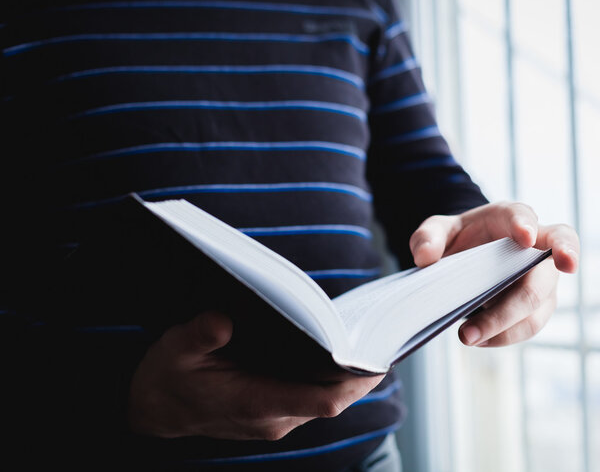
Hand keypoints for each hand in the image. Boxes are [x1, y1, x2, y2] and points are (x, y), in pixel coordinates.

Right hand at [127, 311, 382, 439]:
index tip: (373, 358)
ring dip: (349, 377)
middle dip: (360, 374)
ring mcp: (275, 418)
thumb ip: (199, 335)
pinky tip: (335, 353)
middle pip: (333, 399)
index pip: (320, 399)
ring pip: (326, 400)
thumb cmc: (167, 379)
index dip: (352, 381)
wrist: (155, 410)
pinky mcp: (273, 413)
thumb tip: (223, 320)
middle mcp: (273, 417)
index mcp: (254, 402)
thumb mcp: (174, 350)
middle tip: (382, 339)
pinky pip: (313, 398)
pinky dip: (330, 379)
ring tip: (366, 341)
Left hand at [409, 202, 578, 346]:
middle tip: (524, 290)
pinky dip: (503, 335)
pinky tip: (477, 338)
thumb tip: (424, 257)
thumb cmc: (460, 238)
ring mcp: (542, 278)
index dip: (527, 226)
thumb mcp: (438, 230)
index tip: (525, 238)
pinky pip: (529, 324)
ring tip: (467, 335)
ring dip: (504, 324)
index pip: (524, 216)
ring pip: (538, 304)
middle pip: (543, 270)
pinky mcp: (538, 305)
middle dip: (525, 295)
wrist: (470, 258)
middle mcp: (536, 248)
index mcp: (510, 218)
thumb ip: (428, 236)